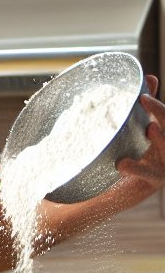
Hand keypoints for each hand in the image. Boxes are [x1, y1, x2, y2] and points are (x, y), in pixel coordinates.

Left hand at [113, 75, 164, 199]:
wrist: (112, 195)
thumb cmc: (125, 157)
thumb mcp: (131, 132)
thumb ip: (141, 109)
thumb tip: (149, 77)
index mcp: (161, 136)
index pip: (164, 117)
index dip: (157, 106)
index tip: (144, 92)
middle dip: (160, 113)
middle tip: (145, 101)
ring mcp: (164, 167)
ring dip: (161, 138)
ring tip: (150, 127)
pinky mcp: (153, 183)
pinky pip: (149, 175)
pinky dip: (137, 168)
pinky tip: (122, 163)